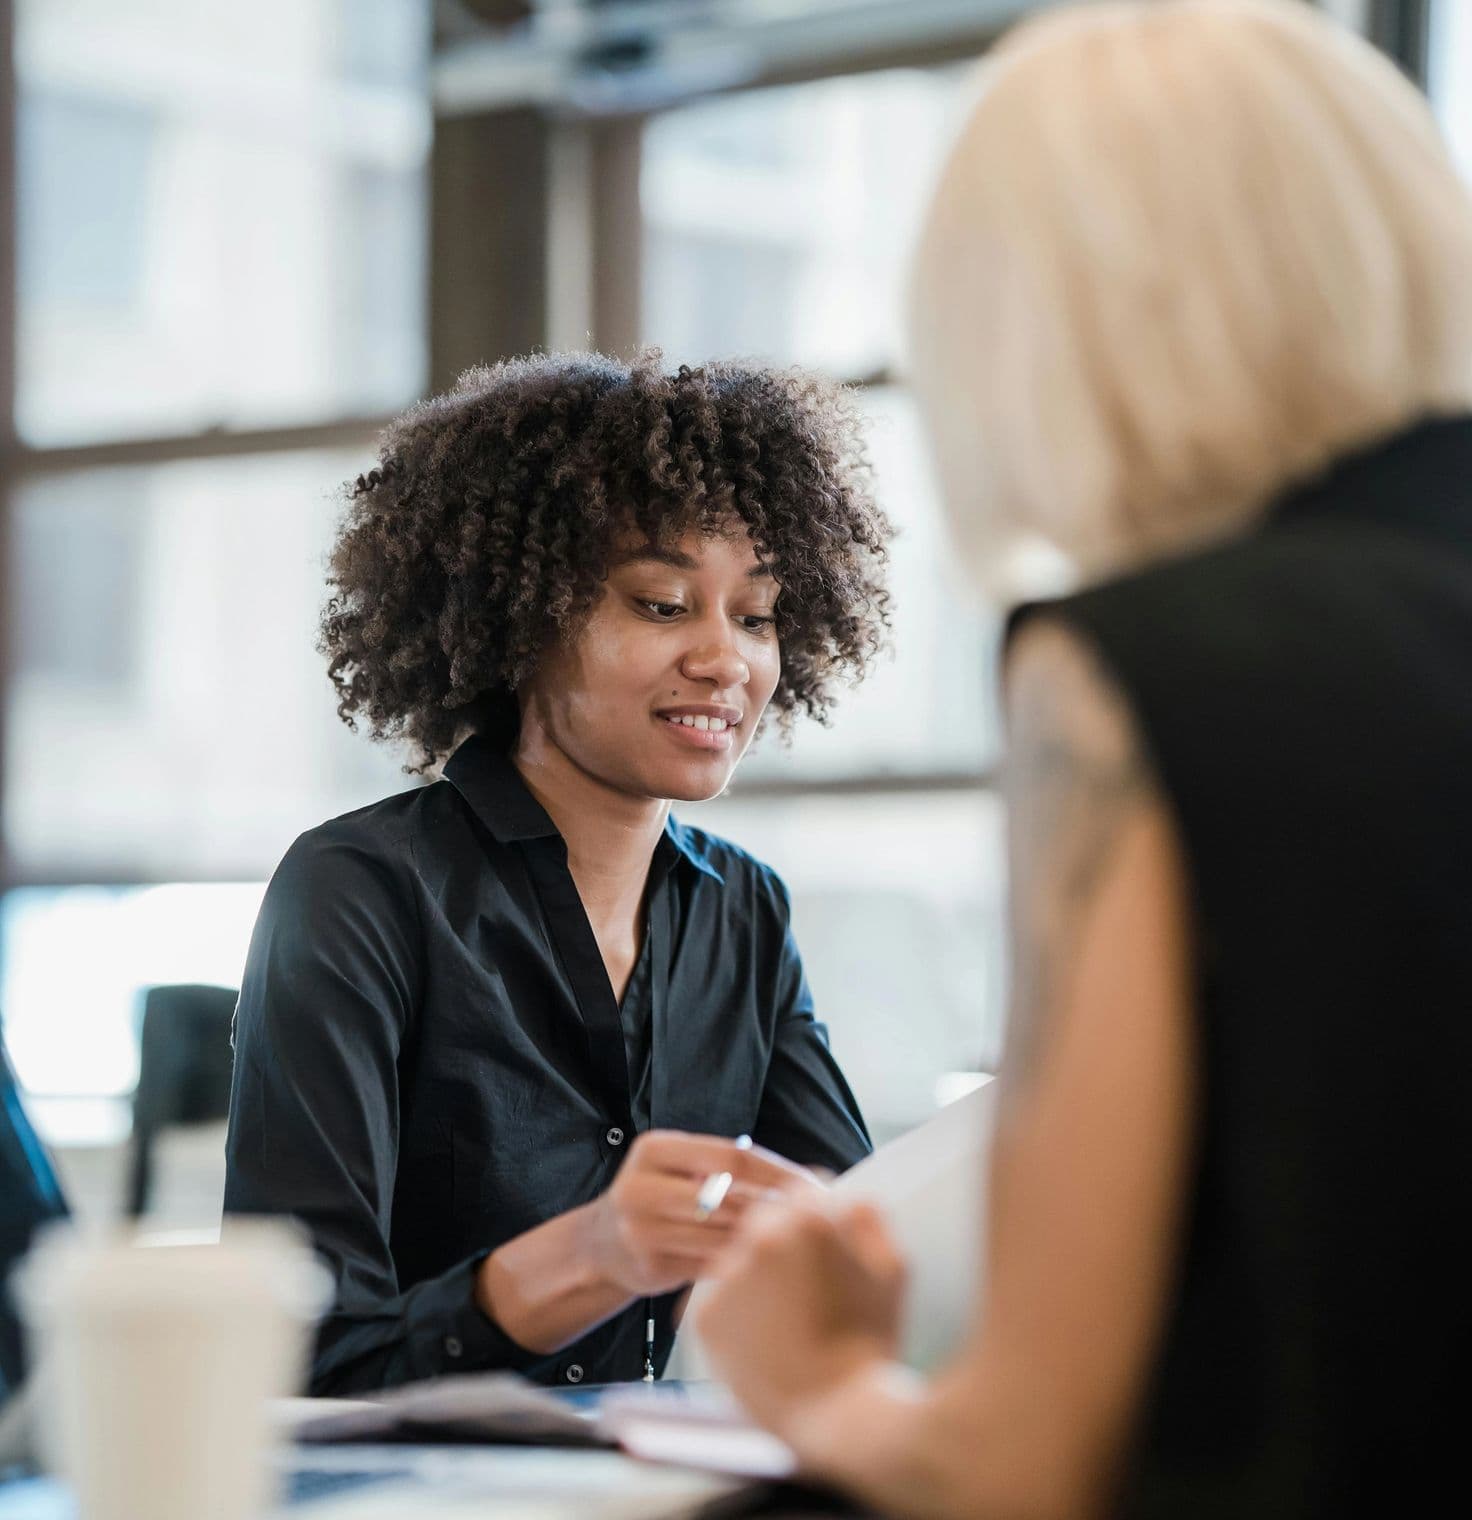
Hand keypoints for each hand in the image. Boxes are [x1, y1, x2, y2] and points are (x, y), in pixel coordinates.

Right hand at [582, 1130, 819, 1297]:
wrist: (600, 1245)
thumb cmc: (657, 1198)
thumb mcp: (677, 1168)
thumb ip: (724, 1168)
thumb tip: (802, 1180)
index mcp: (654, 1150)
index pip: (732, 1156)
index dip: (778, 1173)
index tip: (816, 1188)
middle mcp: (641, 1186)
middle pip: (729, 1197)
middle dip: (777, 1211)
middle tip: (818, 1222)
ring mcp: (641, 1230)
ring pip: (723, 1235)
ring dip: (763, 1241)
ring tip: (798, 1245)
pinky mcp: (650, 1268)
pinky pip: (711, 1265)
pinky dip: (740, 1265)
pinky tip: (763, 1266)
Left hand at [695, 1193, 905, 1436]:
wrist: (836, 1415)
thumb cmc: (870, 1344)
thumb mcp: (893, 1268)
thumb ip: (869, 1217)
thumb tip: (849, 1198)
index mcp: (808, 1223)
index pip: (802, 1190)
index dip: (816, 1214)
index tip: (821, 1238)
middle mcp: (760, 1241)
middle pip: (766, 1218)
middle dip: (785, 1241)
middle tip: (806, 1283)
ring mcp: (728, 1278)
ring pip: (740, 1257)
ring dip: (759, 1274)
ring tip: (788, 1317)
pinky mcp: (705, 1317)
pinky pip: (719, 1297)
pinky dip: (738, 1311)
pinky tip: (766, 1336)